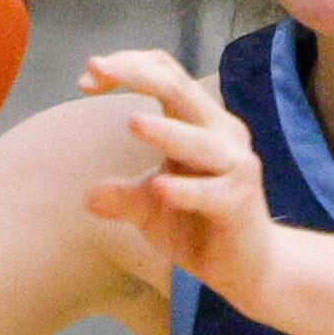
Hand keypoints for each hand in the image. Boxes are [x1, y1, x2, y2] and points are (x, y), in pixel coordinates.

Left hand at [78, 50, 279, 309]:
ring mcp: (235, 166)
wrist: (248, 268)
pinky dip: (185, 189)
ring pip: (200, 141)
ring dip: (165, 132)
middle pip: (179, 88)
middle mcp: (221, 133)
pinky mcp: (240, 202)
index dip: (128, 66)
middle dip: (136, 74)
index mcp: (200, 122)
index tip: (85, 80)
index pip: (166, 74)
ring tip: (133, 123)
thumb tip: (86, 197)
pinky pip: (210, 192)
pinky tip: (161, 188)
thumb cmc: (199, 226)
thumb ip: (122, 196)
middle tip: (94, 67)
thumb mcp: (151, 208)